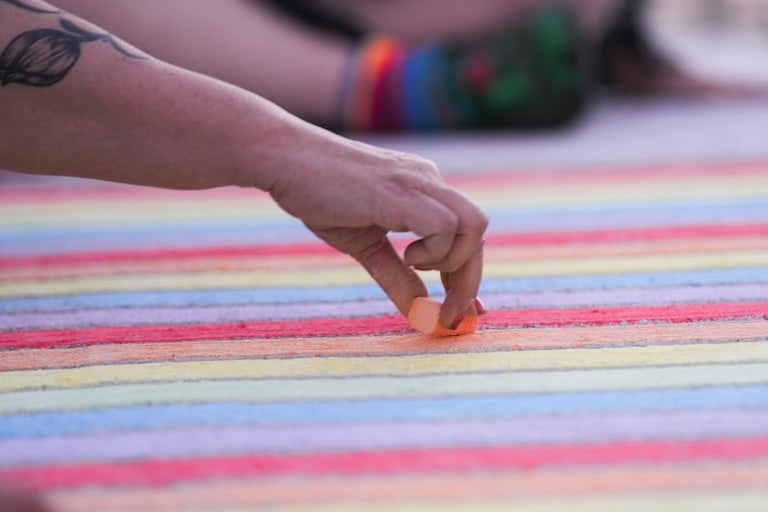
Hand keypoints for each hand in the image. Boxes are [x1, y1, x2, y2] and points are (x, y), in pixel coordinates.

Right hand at [267, 130, 487, 328]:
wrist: (284, 158)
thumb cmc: (318, 195)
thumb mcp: (365, 245)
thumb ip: (396, 276)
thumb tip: (420, 313)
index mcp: (423, 189)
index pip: (466, 232)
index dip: (469, 274)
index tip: (463, 310)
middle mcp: (429, 182)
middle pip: (477, 231)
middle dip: (468, 280)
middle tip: (448, 314)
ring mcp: (418, 183)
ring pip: (474, 226)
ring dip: (454, 263)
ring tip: (414, 266)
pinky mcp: (400, 193)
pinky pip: (446, 227)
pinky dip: (435, 252)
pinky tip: (405, 254)